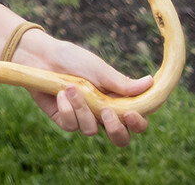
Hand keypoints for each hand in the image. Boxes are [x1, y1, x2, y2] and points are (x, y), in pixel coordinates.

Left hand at [15, 32, 151, 146]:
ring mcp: (84, 118)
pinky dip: (67, 109)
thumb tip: (151, 83)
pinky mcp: (65, 120)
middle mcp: (103, 113)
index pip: (136, 120)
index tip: (130, 113)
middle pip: (120, 138)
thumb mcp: (100, 70)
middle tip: (106, 111)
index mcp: (117, 100)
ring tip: (71, 87)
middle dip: (115, 130)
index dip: (138, 123)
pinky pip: (71, 126)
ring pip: (92, 130)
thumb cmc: (74, 59)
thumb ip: (122, 83)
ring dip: (82, 108)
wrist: (43, 57)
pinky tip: (60, 93)